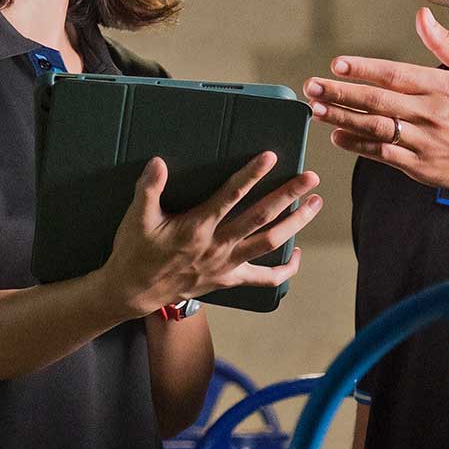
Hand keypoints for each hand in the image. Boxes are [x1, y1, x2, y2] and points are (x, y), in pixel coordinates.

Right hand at [95, 152, 323, 316]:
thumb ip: (148, 189)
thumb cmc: (135, 252)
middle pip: (261, 218)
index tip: (271, 156)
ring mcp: (226, 264)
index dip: (252, 174)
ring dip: (295, 224)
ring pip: (270, 243)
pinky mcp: (228, 279)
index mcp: (197, 227)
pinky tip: (298, 256)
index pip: (231, 195)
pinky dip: (284, 271)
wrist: (133, 292)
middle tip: (311, 178)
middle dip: (288, 196)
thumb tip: (158, 162)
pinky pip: (263, 279)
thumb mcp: (136, 219)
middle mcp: (218, 246)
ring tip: (314, 205)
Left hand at [307, 7, 448, 190]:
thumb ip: (444, 43)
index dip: (365, 69)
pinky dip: (359, 146)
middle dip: (342, 93)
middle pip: (378, 102)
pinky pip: (383, 154)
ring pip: (376, 128)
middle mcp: (430, 114)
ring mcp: (423, 141)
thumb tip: (421, 15)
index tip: (338, 64)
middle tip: (313, 87)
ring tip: (317, 110)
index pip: (396, 75)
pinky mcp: (418, 165)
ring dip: (343, 119)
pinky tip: (338, 136)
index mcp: (442, 87)